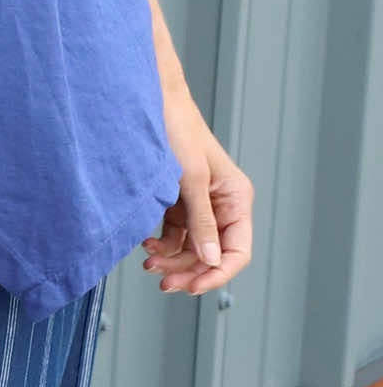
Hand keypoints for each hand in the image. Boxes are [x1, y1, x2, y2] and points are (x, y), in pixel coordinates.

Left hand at [141, 83, 252, 295]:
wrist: (151, 100)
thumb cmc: (177, 128)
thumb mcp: (191, 178)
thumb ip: (201, 221)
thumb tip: (211, 261)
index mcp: (236, 198)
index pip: (237, 251)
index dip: (218, 273)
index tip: (193, 286)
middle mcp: (222, 204)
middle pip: (212, 254)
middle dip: (189, 269)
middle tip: (164, 281)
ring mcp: (200, 204)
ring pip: (192, 247)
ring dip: (173, 260)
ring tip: (150, 263)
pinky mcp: (179, 200)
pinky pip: (176, 233)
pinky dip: (163, 244)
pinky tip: (148, 246)